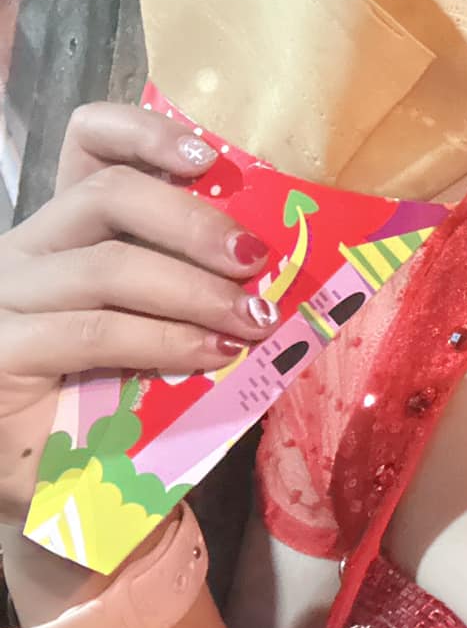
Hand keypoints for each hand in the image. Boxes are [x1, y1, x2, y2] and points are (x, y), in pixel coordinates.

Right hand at [0, 103, 272, 529]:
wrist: (63, 496)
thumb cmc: (119, 405)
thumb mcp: (163, 327)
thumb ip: (195, 282)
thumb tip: (278, 258)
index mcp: (67, 228)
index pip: (89, 143)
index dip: (146, 132)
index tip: (209, 157)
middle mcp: (26, 250)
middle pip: (108, 195)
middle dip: (195, 222)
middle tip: (255, 260)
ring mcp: (6, 299)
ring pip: (108, 265)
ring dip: (194, 291)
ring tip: (251, 321)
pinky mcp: (2, 353)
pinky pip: (95, 330)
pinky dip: (164, 340)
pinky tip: (210, 355)